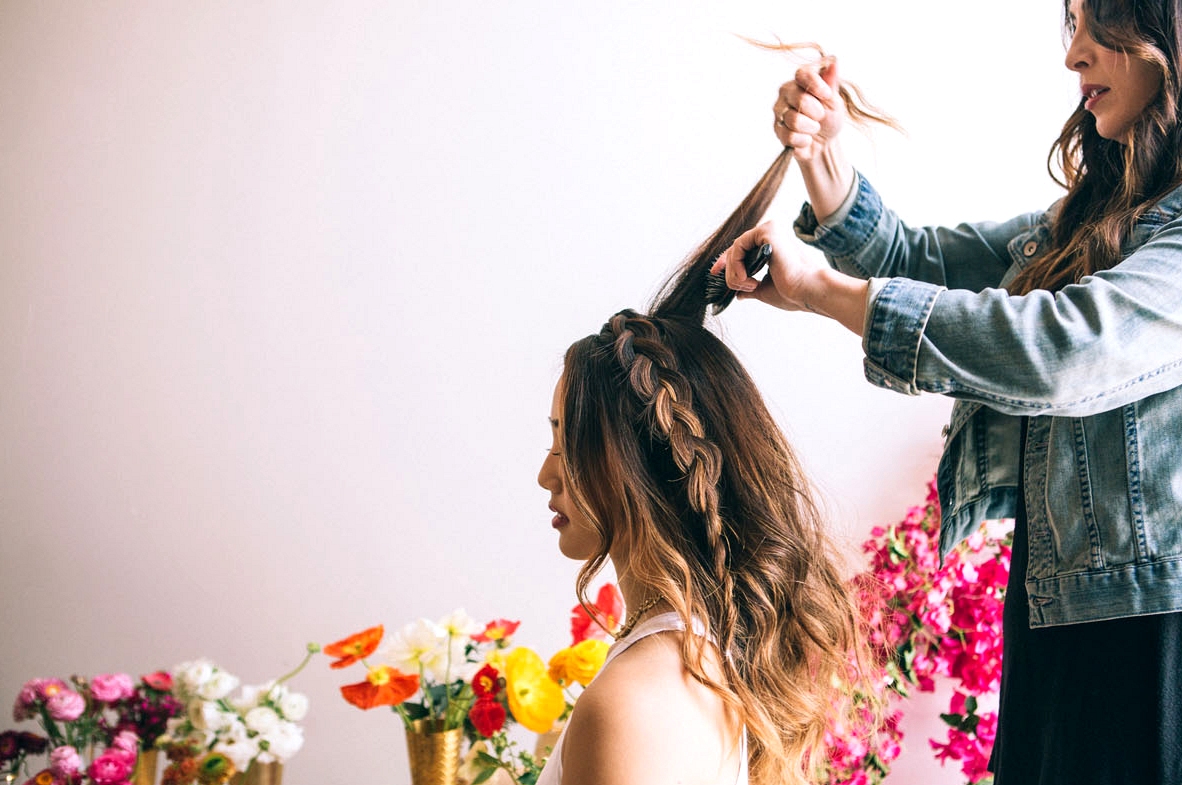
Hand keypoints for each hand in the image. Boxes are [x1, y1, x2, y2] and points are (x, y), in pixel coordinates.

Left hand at [710, 221, 868, 335]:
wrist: (806, 291)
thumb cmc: (792, 292)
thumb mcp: (764, 290)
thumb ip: (750, 288)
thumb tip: (739, 294)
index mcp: (772, 247)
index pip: (742, 250)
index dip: (726, 261)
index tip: (715, 273)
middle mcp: (771, 235)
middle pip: (736, 248)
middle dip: (726, 268)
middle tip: (731, 285)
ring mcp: (769, 230)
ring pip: (735, 249)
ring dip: (734, 272)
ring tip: (747, 286)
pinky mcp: (767, 231)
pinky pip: (738, 246)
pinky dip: (737, 265)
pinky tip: (747, 278)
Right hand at [773, 56, 843, 162]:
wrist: (824, 142)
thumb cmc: (830, 118)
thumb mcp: (835, 100)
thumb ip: (831, 83)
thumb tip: (833, 62)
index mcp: (800, 81)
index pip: (802, 74)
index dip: (815, 84)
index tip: (827, 95)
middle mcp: (786, 93)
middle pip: (800, 99)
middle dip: (817, 112)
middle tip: (821, 116)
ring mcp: (780, 112)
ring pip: (795, 120)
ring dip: (811, 128)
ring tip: (814, 128)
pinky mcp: (777, 130)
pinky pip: (790, 136)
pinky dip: (803, 140)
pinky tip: (806, 139)